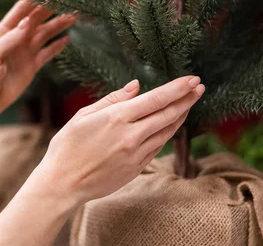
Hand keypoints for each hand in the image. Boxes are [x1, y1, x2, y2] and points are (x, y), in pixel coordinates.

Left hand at [0, 0, 76, 120]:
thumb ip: (10, 40)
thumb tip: (28, 22)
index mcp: (3, 32)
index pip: (23, 9)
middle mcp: (16, 39)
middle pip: (38, 18)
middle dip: (54, 7)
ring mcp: (25, 53)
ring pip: (46, 33)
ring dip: (60, 24)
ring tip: (76, 15)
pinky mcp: (31, 67)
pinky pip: (47, 53)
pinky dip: (57, 46)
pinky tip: (68, 38)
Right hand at [33, 76, 204, 205]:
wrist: (62, 184)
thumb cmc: (67, 147)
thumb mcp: (83, 115)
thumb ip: (113, 99)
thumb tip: (136, 86)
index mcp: (116, 118)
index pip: (156, 99)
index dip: (178, 88)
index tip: (193, 79)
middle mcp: (131, 135)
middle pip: (168, 114)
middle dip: (187, 98)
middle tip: (200, 87)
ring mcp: (136, 154)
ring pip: (167, 131)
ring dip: (181, 115)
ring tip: (190, 102)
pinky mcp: (137, 168)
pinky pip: (158, 146)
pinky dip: (168, 132)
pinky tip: (172, 124)